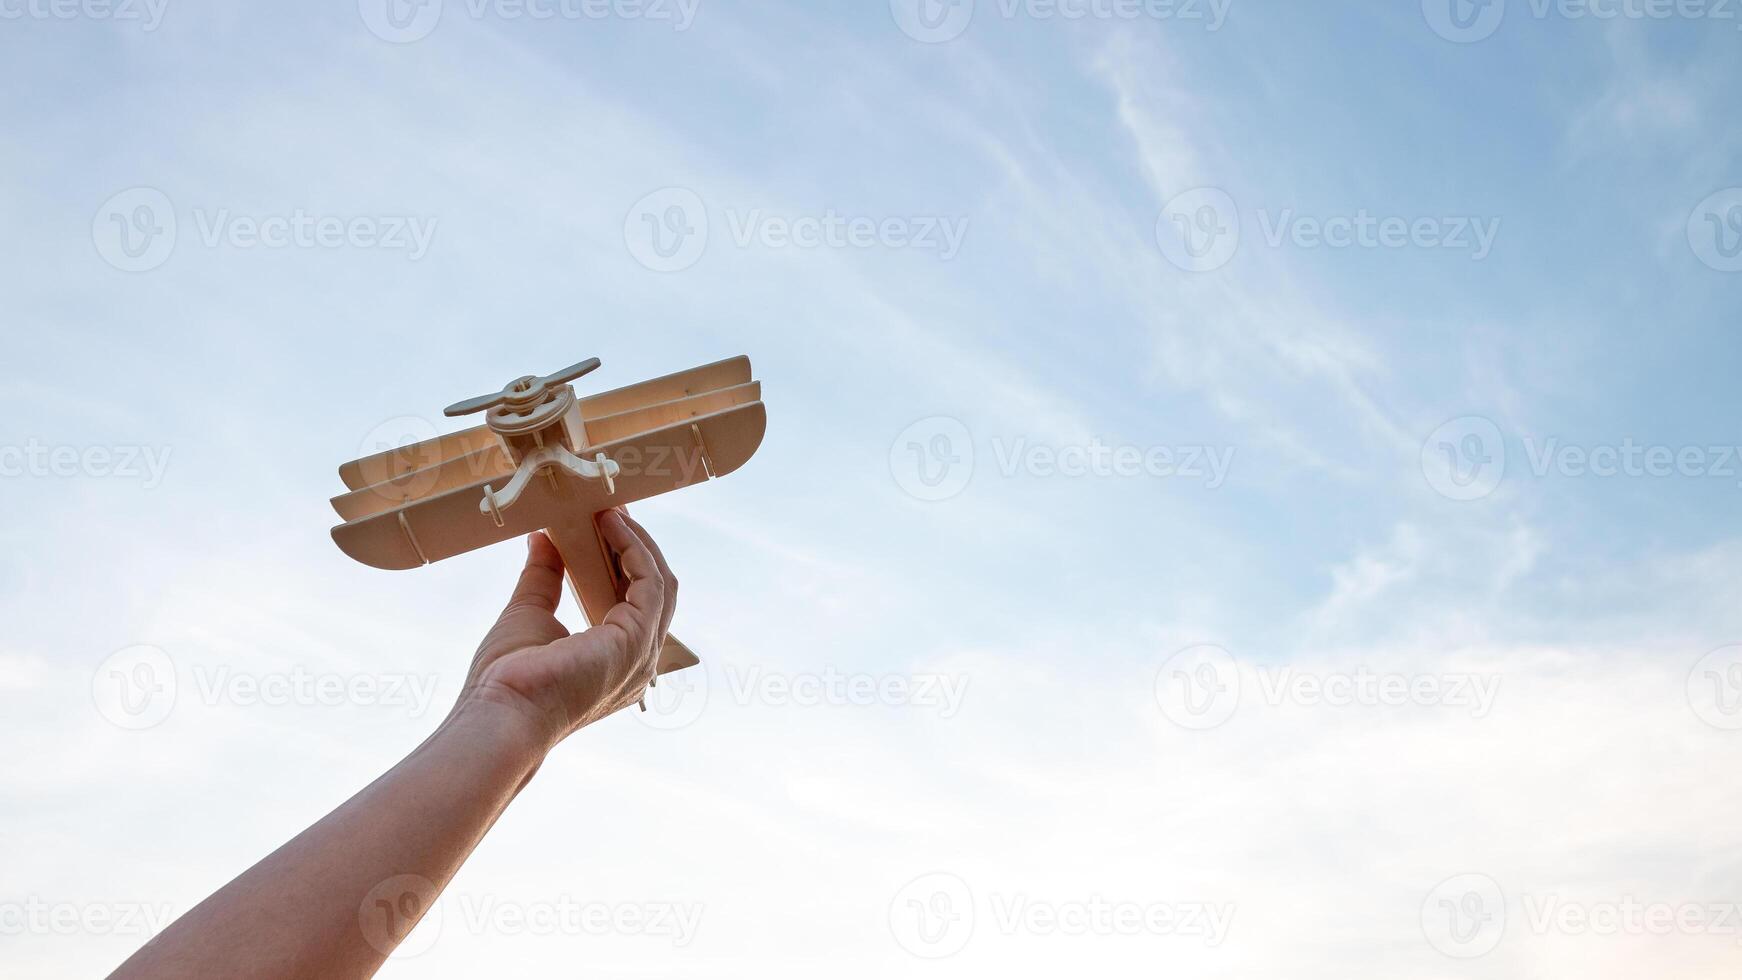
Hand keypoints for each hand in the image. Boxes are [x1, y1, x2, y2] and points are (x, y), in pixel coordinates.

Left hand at [452, 509, 677, 751]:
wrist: (499, 713)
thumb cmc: (505, 681)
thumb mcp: (528, 614)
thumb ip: (543, 578)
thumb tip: (542, 539)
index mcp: (615, 662)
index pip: (634, 601)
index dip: (622, 559)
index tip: (602, 523)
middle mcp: (638, 662)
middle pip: (654, 589)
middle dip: (635, 545)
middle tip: (612, 509)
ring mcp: (643, 653)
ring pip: (659, 581)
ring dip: (636, 541)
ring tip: (610, 510)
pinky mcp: (637, 638)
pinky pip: (648, 580)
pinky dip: (633, 547)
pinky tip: (611, 524)